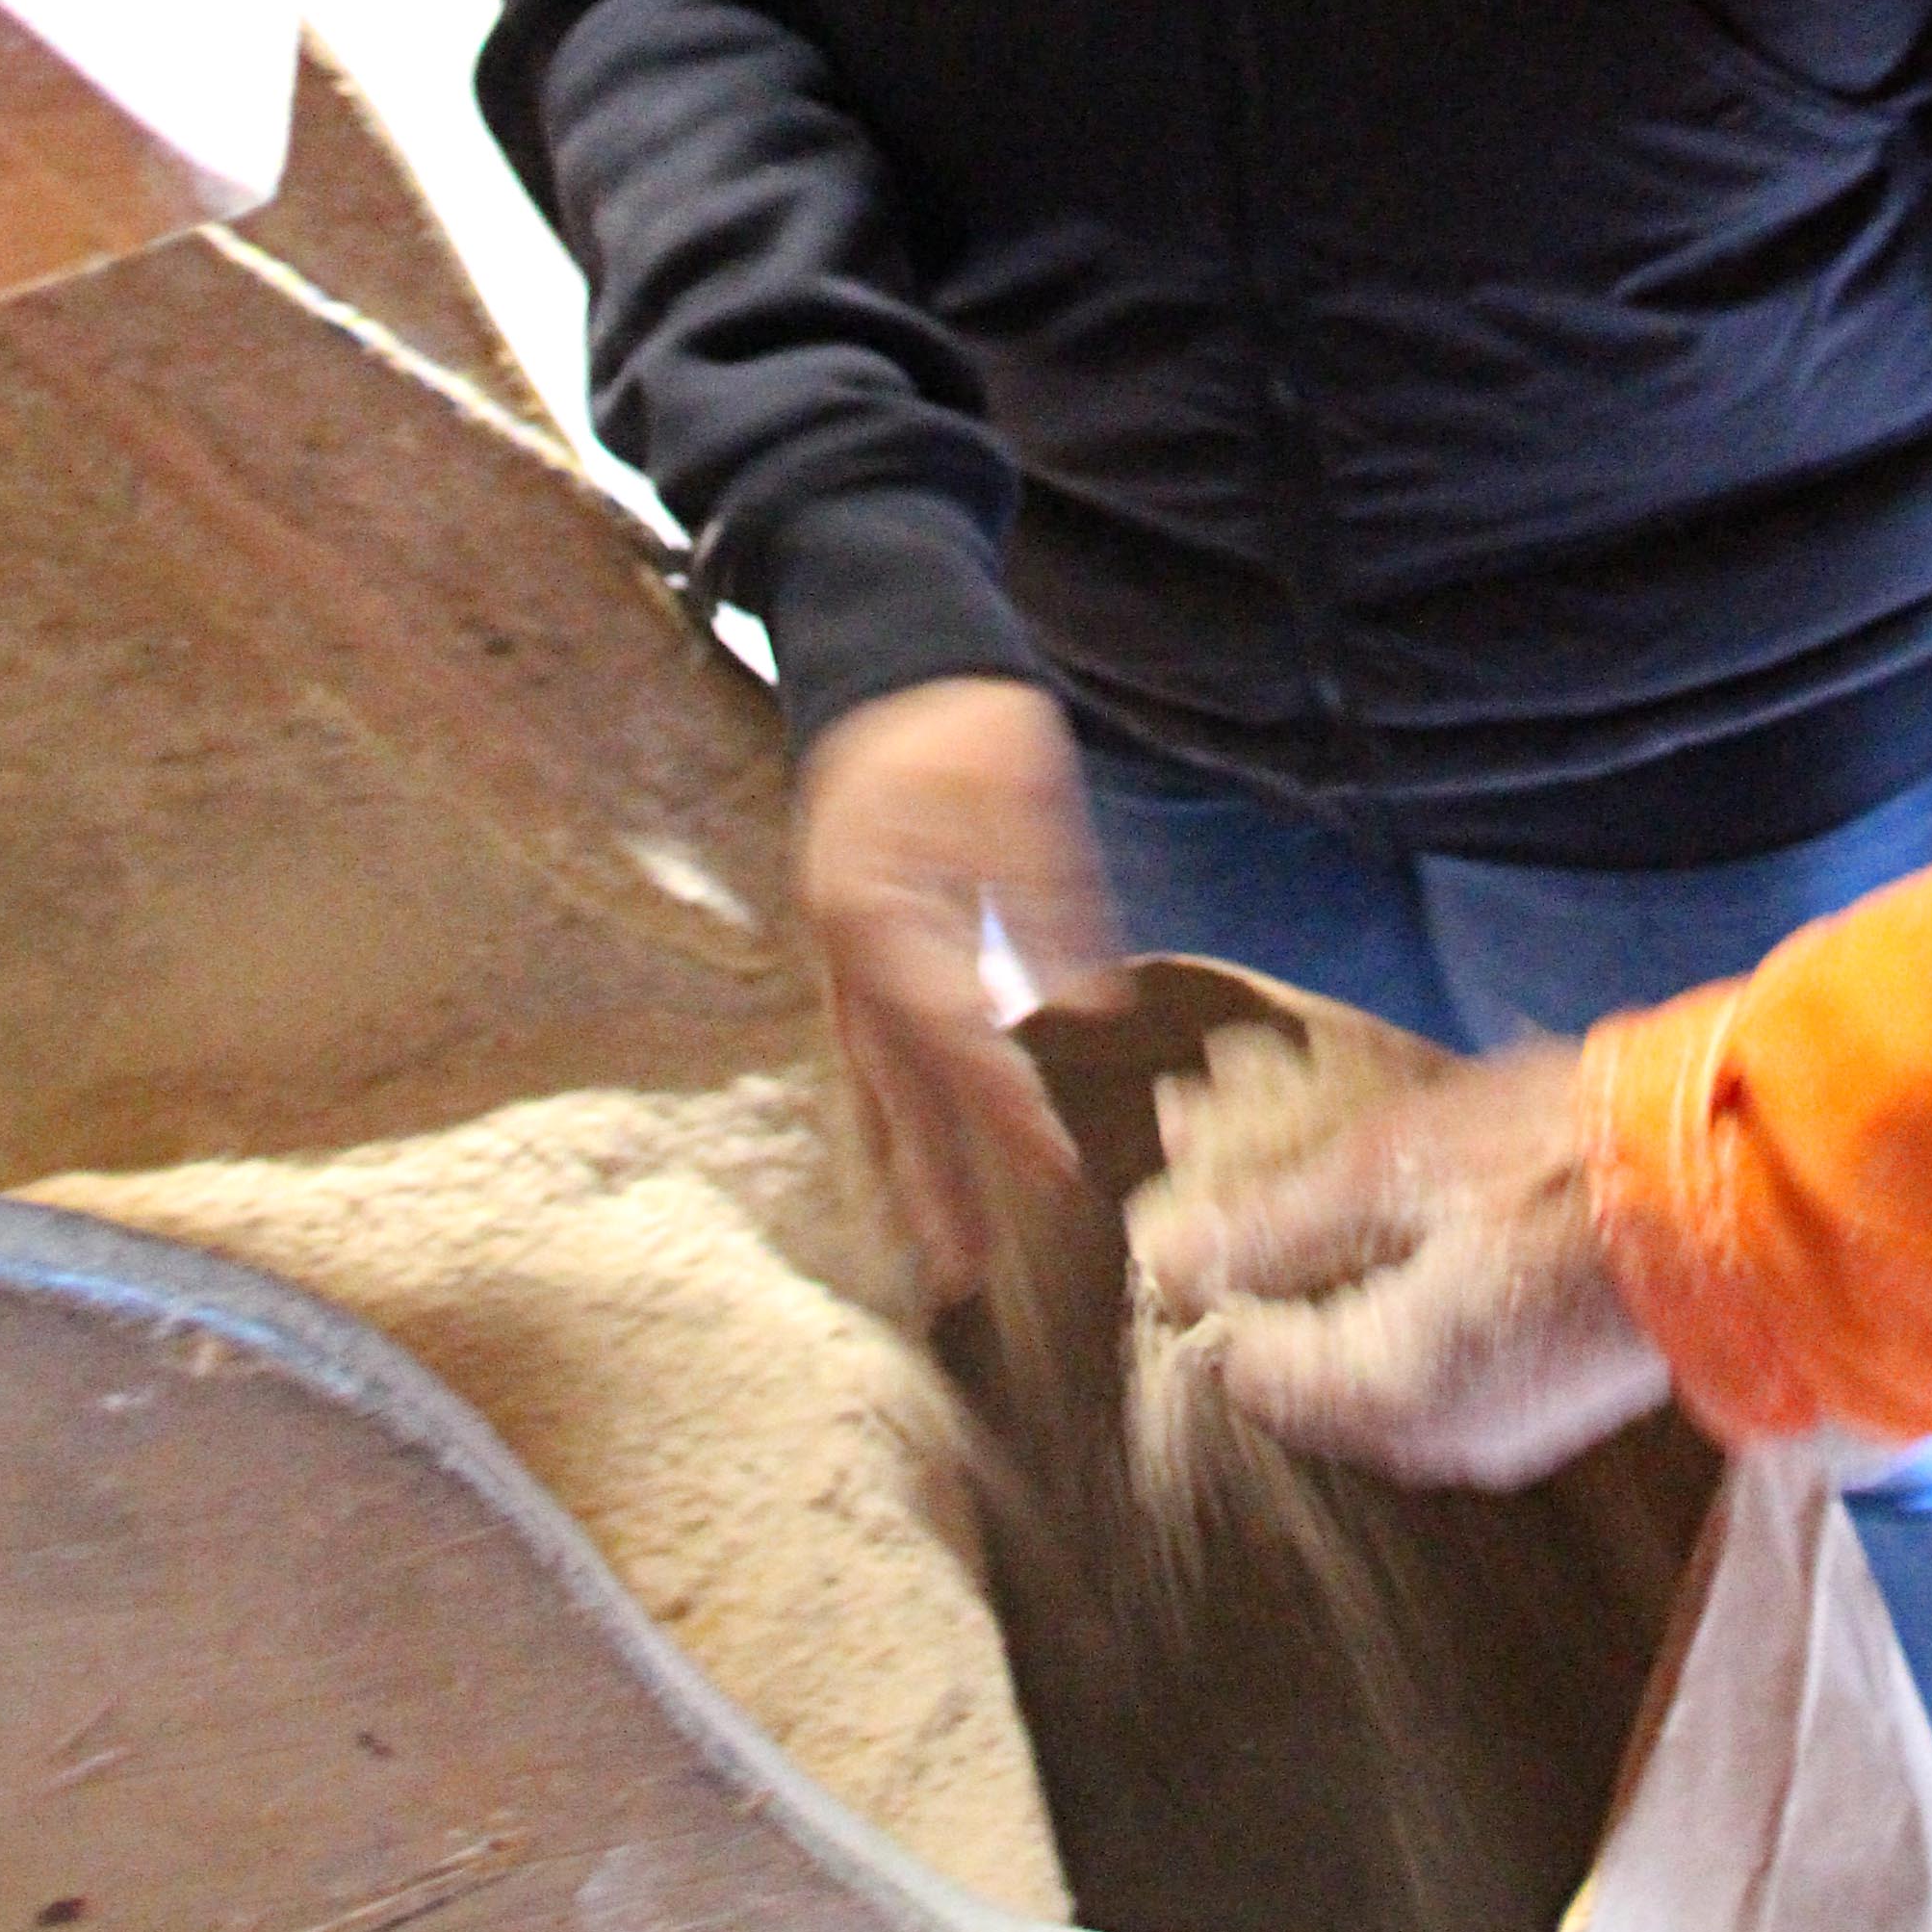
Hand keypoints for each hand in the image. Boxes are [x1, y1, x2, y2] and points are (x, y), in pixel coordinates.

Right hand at [790, 680, 1121, 1302]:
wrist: (880, 654)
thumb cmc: (955, 711)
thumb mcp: (1020, 788)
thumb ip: (1051, 901)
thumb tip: (1091, 1011)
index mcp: (881, 909)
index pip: (952, 1034)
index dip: (1006, 1106)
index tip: (1059, 1169)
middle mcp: (848, 944)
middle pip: (896, 1083)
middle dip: (934, 1179)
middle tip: (963, 1277)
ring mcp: (840, 947)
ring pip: (875, 1076)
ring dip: (909, 1162)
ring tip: (940, 1249)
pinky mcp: (855, 940)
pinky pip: (870, 1046)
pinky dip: (895, 1107)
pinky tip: (917, 1152)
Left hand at [1128, 1030, 1672, 1489]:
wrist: (1743, 1193)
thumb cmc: (1562, 1167)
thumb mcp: (1398, 1172)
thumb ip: (1274, 1224)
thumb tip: (1163, 1256)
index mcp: (1386, 1398)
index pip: (1240, 1362)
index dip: (1200, 1269)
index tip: (1180, 1174)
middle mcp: (1436, 1438)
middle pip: (1303, 1351)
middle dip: (1258, 1243)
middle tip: (1219, 1128)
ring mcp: (1501, 1417)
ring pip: (1369, 1335)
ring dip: (1322, 1243)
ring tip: (1293, 1133)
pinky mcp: (1546, 1380)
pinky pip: (1433, 1332)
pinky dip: (1394, 1263)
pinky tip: (1392, 1186)